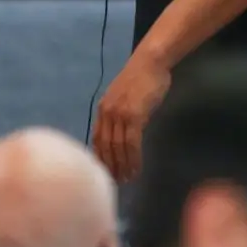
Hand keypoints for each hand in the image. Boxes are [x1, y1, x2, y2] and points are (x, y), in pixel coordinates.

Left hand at [92, 49, 170, 182]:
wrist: (150, 63)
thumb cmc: (141, 80)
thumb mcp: (124, 99)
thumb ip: (120, 115)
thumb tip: (122, 137)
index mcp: (102, 109)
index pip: (96, 138)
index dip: (100, 157)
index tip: (104, 172)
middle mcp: (107, 113)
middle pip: (105, 146)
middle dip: (110, 166)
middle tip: (116, 182)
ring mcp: (119, 114)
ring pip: (118, 147)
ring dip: (122, 166)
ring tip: (127, 179)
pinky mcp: (134, 115)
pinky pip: (131, 143)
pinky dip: (133, 158)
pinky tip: (136, 168)